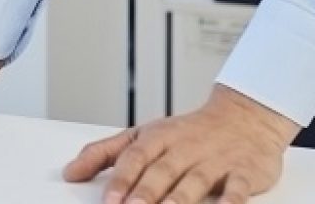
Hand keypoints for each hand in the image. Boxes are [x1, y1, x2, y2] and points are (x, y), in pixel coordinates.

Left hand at [64, 86, 298, 203]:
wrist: (244, 118)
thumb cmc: (186, 133)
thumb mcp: (142, 135)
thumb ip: (104, 153)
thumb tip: (70, 173)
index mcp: (158, 137)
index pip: (135, 157)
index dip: (121, 179)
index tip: (108, 200)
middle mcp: (185, 147)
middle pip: (162, 171)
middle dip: (145, 193)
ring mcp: (215, 160)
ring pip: (195, 181)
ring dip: (180, 199)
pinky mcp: (244, 172)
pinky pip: (238, 188)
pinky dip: (232, 200)